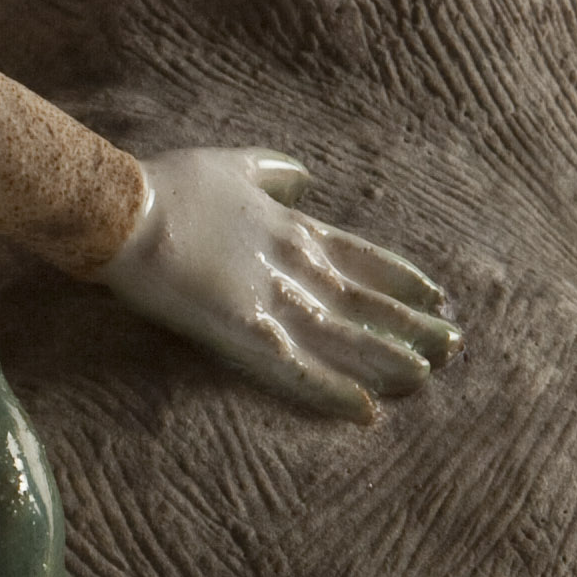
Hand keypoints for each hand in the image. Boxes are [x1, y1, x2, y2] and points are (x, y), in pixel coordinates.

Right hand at [96, 147, 461, 420]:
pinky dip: (334, 390)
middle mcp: (293, 265)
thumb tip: (306, 175)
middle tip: (453, 344)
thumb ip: (273, 170)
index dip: (399, 280)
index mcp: (290, 227)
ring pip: (346, 337)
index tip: (436, 295)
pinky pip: (299, 369)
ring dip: (387, 359)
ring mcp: (272, 299)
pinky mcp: (244, 331)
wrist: (122, 209)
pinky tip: (366, 412)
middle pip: (366, 301)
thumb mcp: (231, 164)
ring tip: (426, 378)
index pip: (361, 258)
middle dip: (410, 324)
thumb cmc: (167, 185)